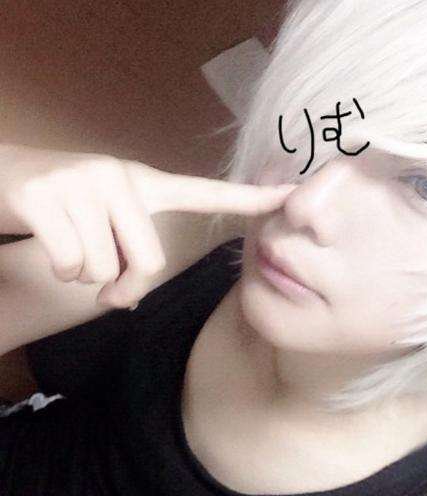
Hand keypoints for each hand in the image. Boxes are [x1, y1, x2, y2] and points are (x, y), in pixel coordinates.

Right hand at [0, 143, 295, 307]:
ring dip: (84, 276)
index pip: (203, 193)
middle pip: (150, 262)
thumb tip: (129, 300)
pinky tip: (44, 240)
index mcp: (142, 184)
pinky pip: (69, 264)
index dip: (248, 200)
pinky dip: (58, 271)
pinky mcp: (44, 194)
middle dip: (125, 285)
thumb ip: (129, 257)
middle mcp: (118, 175)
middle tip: (103, 283)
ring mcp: (81, 180)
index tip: (294, 196)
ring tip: (67, 244)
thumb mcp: (102, 227)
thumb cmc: (61, 214)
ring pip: (103, 269)